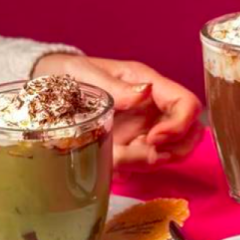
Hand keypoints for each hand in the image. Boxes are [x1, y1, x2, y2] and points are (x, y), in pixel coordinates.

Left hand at [33, 54, 203, 169]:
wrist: (49, 85)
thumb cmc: (69, 72)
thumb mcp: (86, 74)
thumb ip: (115, 86)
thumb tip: (144, 93)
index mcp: (148, 84)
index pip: (187, 104)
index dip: (180, 125)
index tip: (154, 138)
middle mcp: (152, 108)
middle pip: (190, 134)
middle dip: (171, 150)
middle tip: (140, 153)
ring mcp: (144, 129)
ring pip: (171, 153)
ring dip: (148, 161)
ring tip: (117, 156)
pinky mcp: (130, 146)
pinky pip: (144, 163)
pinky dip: (131, 167)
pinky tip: (109, 158)